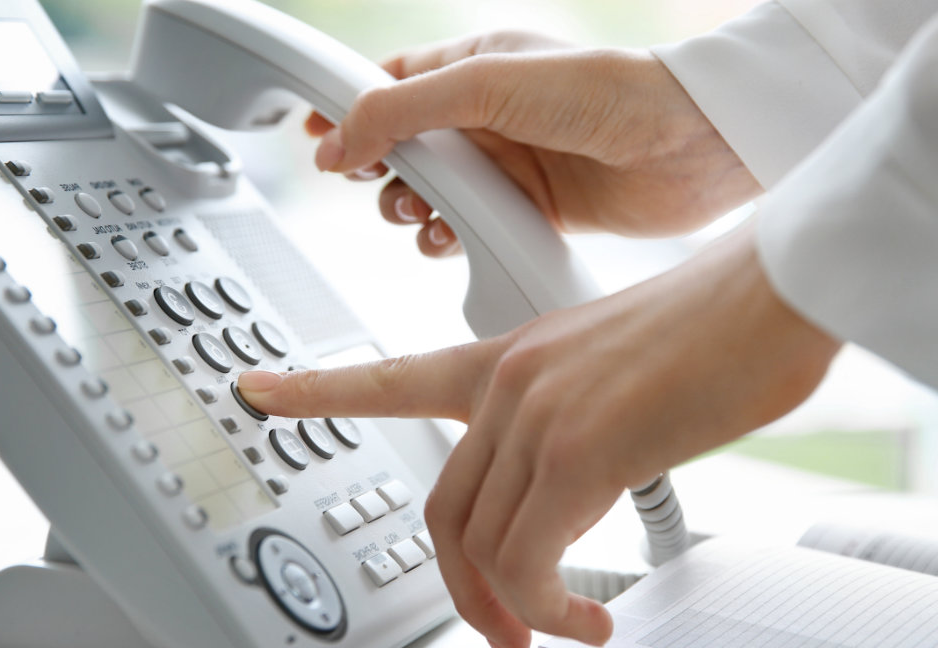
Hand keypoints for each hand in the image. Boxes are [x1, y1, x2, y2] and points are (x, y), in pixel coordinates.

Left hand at [237, 225, 839, 646]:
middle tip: (500, 625)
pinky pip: (527, 559)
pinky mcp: (577, 451)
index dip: (315, 389)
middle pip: (442, 508)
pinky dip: (547, 607)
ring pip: (480, 543)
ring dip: (513, 606)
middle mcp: (507, 385)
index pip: (390, 376)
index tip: (259, 389)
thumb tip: (567, 495)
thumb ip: (568, 427)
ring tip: (563, 627)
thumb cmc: (712, 331)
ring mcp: (534, 416)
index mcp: (508, 358)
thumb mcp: (613, 373)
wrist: (770, 296)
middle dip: (462, 584)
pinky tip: (585, 619)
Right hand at [307, 31, 761, 256]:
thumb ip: (402, 109)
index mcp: (471, 69)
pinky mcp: (527, 209)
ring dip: (411, 211)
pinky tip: (451, 238)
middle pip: (400, 148)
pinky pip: (464, 230)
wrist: (689, 146)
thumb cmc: (606, 91)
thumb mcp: (486, 84)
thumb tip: (337, 140)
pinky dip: (446, 240)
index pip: (387, 85)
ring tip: (424, 215)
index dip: (345, 110)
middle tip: (382, 184)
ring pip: (428, 196)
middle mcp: (485, 118)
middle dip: (379, 170)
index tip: (311, 137)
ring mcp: (505, 166)